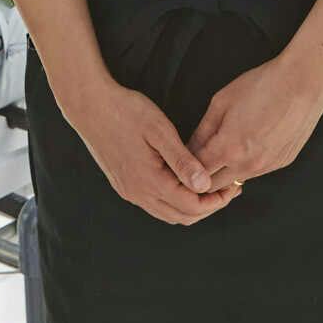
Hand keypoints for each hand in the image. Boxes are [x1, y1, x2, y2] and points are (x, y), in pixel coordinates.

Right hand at [59, 73, 230, 226]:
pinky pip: (155, 205)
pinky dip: (175, 201)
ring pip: (168, 214)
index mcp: (149, 181)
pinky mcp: (124, 185)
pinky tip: (185, 183)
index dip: (216, 201)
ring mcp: (129, 191)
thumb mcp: (159, 130)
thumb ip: (183, 160)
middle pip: (182, 216)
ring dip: (191, 206)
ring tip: (210, 187)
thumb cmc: (125, 111)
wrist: (89, 106)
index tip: (233, 186)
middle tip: (227, 188)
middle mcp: (138, 193)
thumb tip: (205, 185)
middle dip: (208, 207)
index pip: (191, 206)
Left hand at [190, 49, 322, 188]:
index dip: (185, 169)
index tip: (179, 163)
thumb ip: (203, 130)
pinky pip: (256, 172)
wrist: (303, 84)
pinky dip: (246, 165)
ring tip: (221, 153)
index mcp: (228, 148)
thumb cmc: (261, 86)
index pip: (196, 172)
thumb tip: (189, 150)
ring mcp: (266, 167)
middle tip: (195, 164)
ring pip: (236, 181)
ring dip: (224, 173)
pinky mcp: (281, 164)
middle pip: (213, 187)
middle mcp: (247, 164)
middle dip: (201, 179)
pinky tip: (248, 145)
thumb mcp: (221, 102)